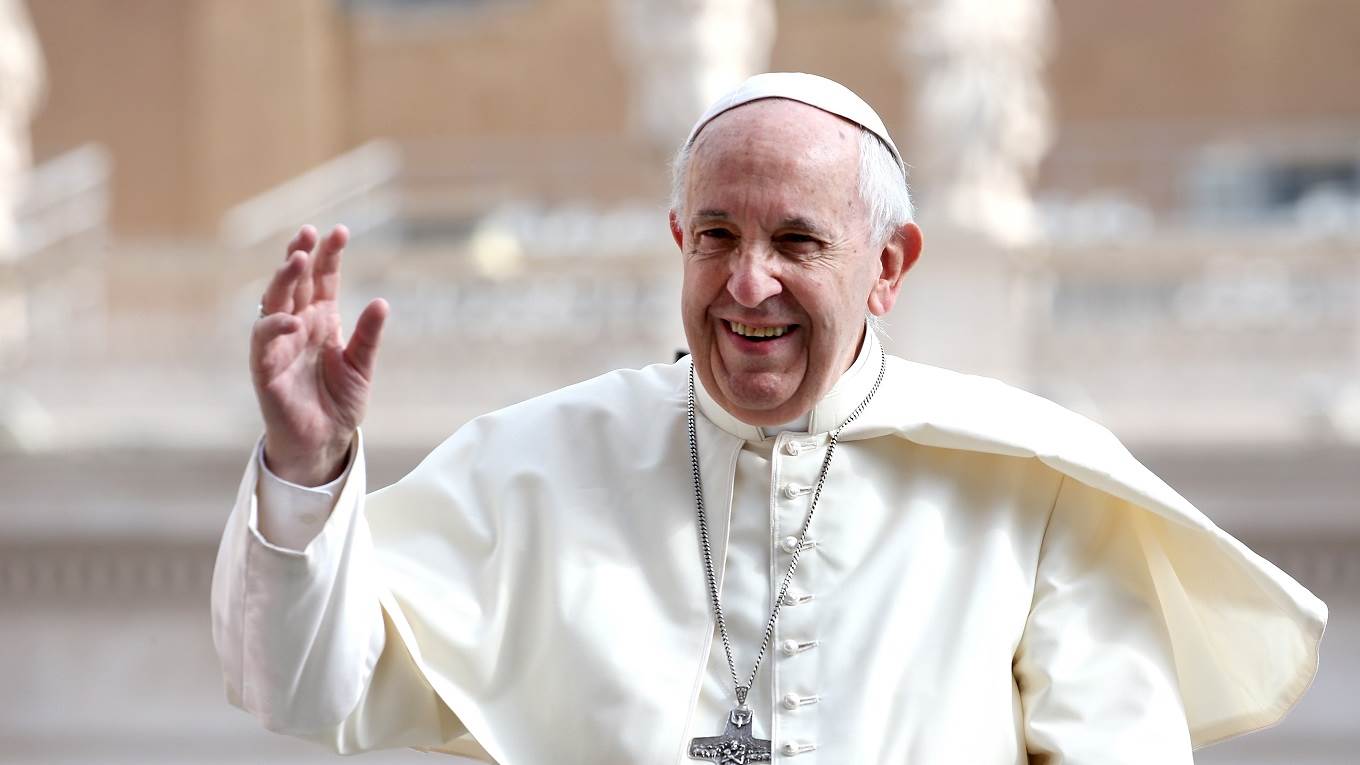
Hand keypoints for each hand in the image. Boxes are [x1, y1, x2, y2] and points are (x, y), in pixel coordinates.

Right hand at [250, 225, 388, 485]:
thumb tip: (382, 302)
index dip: (329, 256)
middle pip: (295, 282)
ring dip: (283, 279)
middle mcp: (297, 325)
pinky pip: (264, 340)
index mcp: (321, 320)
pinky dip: (275, 326)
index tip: (340, 232)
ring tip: (297, 258)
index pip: (323, 280)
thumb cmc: (339, 402)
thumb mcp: (362, 366)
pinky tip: (293, 318)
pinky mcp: (265, 367)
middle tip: (308, 232)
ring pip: (275, 302)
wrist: (324, 442)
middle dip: (300, 256)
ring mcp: (279, 344)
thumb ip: (368, 336)